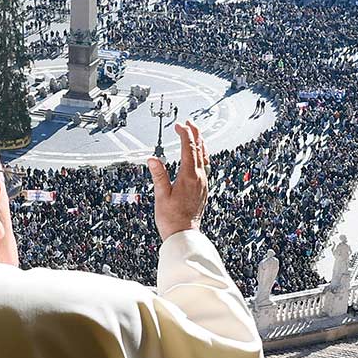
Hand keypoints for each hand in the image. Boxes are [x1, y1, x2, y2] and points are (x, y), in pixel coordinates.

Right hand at [147, 120, 208, 241]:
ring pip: (204, 158)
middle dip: (195, 134)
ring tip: (195, 135)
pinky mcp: (203, 190)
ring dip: (200, 144)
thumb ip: (158, 175)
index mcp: (189, 177)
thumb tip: (153, 158)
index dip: (184, 135)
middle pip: (200, 150)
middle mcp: (199, 178)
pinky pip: (205, 167)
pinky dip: (201, 156)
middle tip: (189, 123)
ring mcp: (203, 184)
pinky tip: (198, 157)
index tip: (178, 126)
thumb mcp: (161, 196)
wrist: (184, 235)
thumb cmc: (171, 218)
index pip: (188, 149)